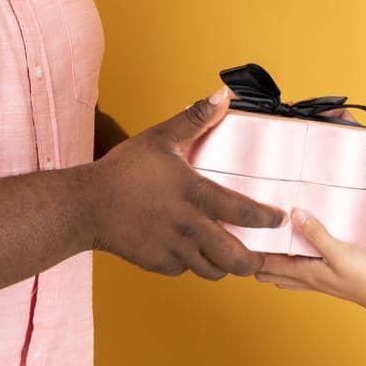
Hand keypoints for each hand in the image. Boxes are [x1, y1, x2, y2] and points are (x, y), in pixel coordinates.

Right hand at [84, 87, 285, 279]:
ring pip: (213, 270)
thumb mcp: (160, 138)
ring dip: (224, 265)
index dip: (268, 219)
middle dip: (254, 261)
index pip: (245, 213)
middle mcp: (190, 227)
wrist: (87, 205)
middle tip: (260, 255)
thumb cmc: (123, 170)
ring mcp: (174, 249)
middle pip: (236, 258)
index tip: (279, 220)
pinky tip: (192, 250)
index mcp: (195, 195)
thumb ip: (195, 118)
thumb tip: (222, 94)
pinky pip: (186, 270)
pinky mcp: (159, 263)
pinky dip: (193, 263)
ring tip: (229, 256)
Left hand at [255, 208, 365, 316]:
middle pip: (273, 272)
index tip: (236, 238)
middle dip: (258, 259)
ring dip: (275, 260)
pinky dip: (295, 260)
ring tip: (267, 243)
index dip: (250, 254)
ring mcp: (321, 279)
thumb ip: (317, 234)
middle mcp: (309, 279)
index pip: (268, 265)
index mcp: (306, 273)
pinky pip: (305, 268)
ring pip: (288, 272)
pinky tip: (301, 249)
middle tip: (246, 239)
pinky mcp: (333, 275)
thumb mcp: (340, 251)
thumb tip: (293, 215)